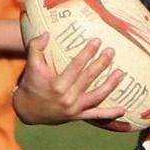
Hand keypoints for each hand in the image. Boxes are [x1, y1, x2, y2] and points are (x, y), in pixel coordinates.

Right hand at [12, 32, 127, 126]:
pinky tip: (123, 109)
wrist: (27, 111)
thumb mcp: (31, 65)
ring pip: (97, 96)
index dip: (88, 53)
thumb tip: (47, 33)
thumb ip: (36, 47)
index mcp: (57, 84)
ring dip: (110, 84)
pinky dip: (110, 114)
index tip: (97, 41)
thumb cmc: (31, 85)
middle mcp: (67, 97)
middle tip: (111, 51)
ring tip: (121, 73)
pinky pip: (96, 116)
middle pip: (89, 78)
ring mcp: (74, 108)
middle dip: (102, 63)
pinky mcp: (77, 116)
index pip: (76, 66)